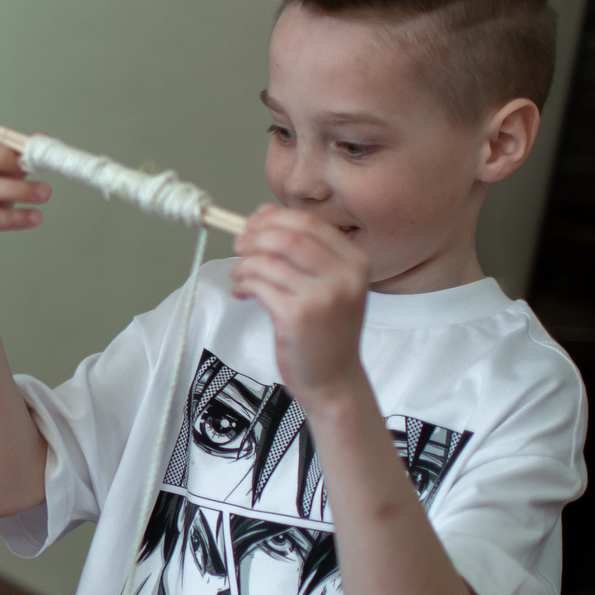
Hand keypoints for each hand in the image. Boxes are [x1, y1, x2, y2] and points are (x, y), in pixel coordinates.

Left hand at [231, 204, 372, 411]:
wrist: (335, 380)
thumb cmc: (327, 332)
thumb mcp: (327, 285)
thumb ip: (301, 251)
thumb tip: (262, 214)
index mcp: (356, 262)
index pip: (310, 223)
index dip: (275, 218)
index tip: (253, 223)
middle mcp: (345, 277)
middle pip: (287, 237)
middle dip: (255, 237)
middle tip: (238, 246)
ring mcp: (323, 297)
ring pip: (268, 261)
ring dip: (244, 264)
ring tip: (239, 275)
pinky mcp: (298, 316)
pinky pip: (259, 285)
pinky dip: (243, 284)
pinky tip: (243, 292)